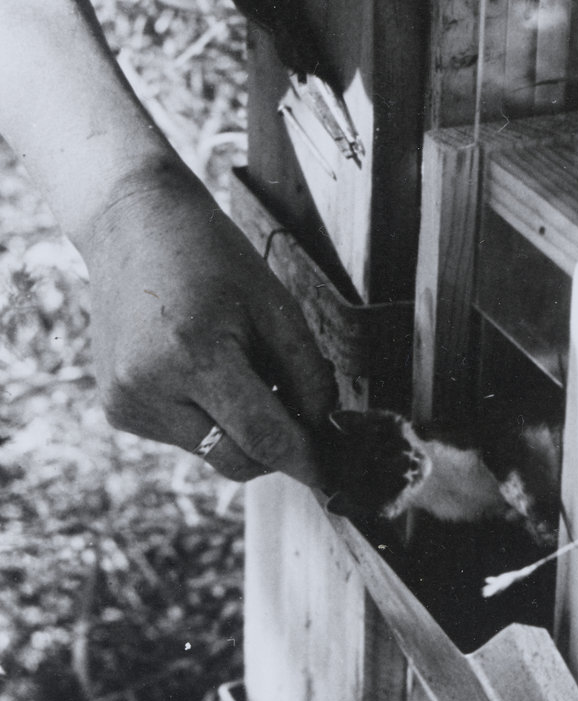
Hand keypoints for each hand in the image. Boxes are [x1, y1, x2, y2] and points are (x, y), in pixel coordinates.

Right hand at [80, 160, 339, 484]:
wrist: (132, 225)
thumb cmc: (212, 256)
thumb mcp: (275, 302)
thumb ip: (307, 370)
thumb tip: (323, 427)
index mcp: (194, 354)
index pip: (263, 436)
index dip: (306, 460)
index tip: (336, 475)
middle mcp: (150, 388)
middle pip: (237, 459)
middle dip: (278, 448)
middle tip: (304, 414)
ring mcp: (127, 403)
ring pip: (211, 452)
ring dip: (242, 429)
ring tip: (242, 365)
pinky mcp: (118, 409)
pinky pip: (185, 437)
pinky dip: (210, 417)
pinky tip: (205, 366)